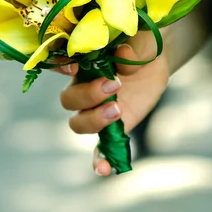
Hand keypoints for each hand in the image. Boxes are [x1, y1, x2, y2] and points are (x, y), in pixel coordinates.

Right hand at [59, 30, 169, 176]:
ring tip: (118, 110)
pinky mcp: (110, 127)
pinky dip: (99, 160)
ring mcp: (94, 109)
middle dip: (88, 95)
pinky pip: (98, 149)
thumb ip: (131, 47)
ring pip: (78, 123)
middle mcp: (81, 87)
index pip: (59, 67)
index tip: (73, 68)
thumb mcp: (140, 42)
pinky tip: (105, 169)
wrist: (152, 58)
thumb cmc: (139, 43)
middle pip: (68, 99)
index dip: (60, 69)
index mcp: (81, 62)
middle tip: (114, 85)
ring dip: (94, 120)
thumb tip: (122, 54)